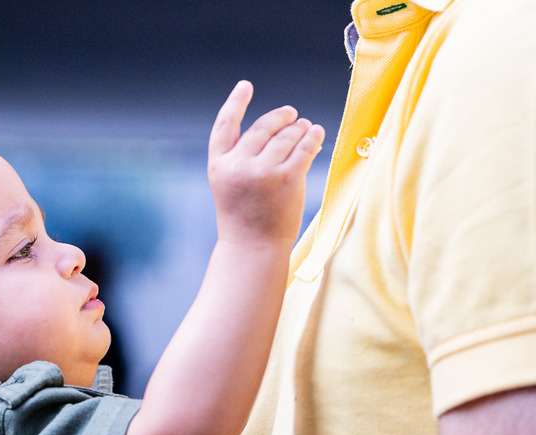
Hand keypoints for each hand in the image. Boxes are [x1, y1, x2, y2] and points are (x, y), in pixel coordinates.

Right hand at [208, 80, 324, 246]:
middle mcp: (239, 164)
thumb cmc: (243, 218)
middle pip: (262, 128)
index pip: (225, 124)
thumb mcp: (228, 184)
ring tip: (305, 125)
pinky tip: (316, 132)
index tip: (245, 86)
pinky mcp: (288, 178)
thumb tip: (277, 129)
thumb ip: (241, 157)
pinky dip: (312, 137)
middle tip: (291, 113)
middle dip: (279, 118)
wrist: (253, 248)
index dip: (235, 102)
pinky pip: (304, 149)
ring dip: (298, 128)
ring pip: (285, 137)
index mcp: (219, 164)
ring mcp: (263, 171)